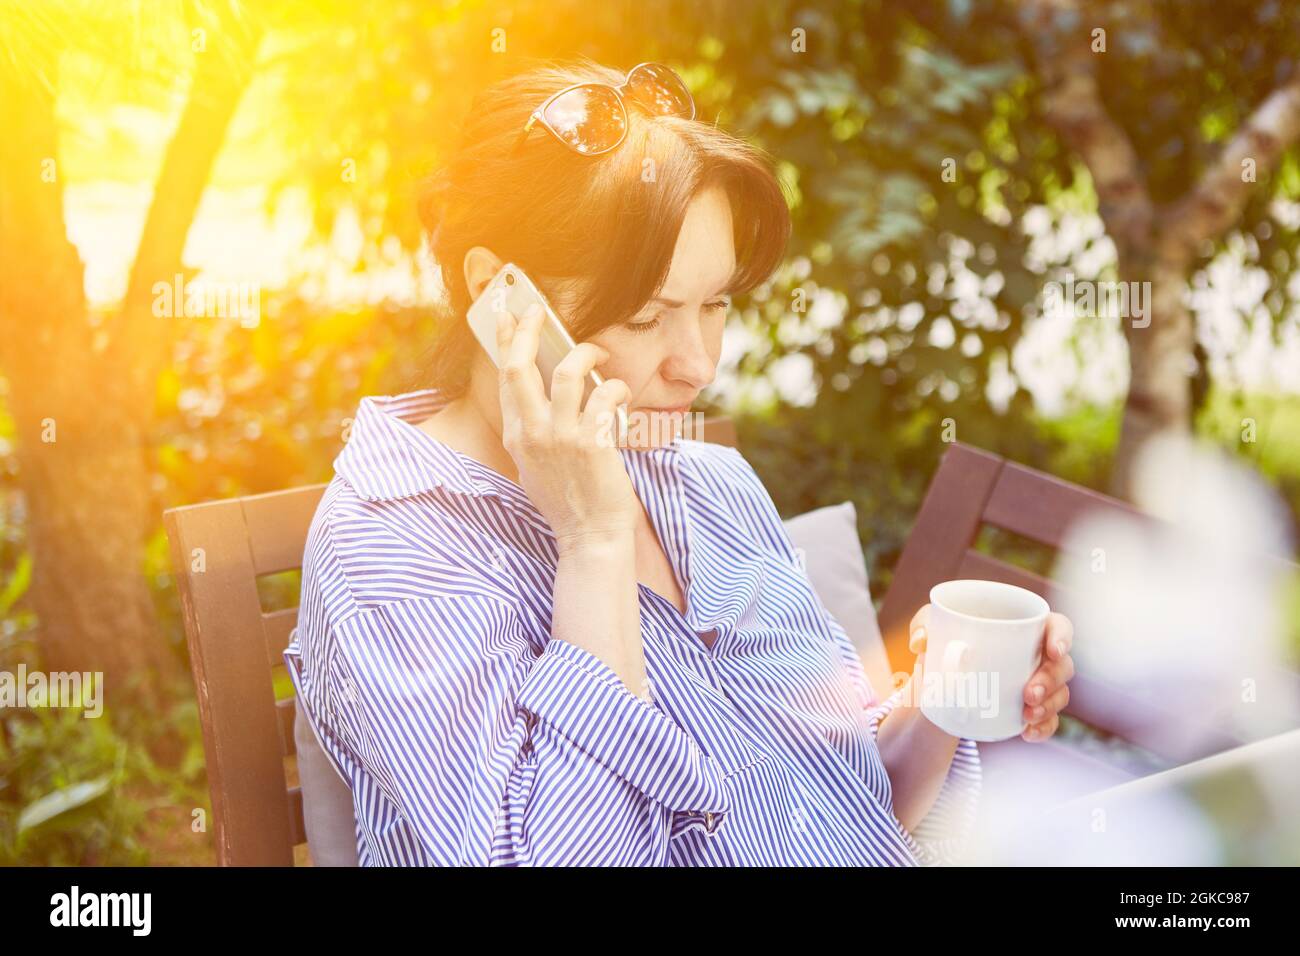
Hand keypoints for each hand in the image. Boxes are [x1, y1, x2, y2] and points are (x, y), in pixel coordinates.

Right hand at [495, 303, 638, 549]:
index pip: (505, 378)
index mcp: (515, 436)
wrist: (590, 537)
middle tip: (539, 310)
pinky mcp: (592, 444)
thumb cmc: (569, 500)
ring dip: (587, 353)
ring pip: (569, 372)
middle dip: (528, 330)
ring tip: (600, 355)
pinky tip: (620, 394)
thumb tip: (548, 387)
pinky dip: (616, 388)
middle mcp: (531, 433)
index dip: (507, 342)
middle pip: (520, 366)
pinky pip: (604, 397)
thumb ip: (535, 428)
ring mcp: (560, 438)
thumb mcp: (536, 464)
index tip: (509, 317)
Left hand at [908, 605, 1074, 743]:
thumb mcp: (932, 628)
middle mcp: (1038, 655)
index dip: (1063, 636)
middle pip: (1062, 665)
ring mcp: (1039, 684)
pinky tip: (1027, 732)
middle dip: (1051, 680)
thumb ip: (923, 625)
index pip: (1058, 626)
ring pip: (1060, 694)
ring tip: (1026, 715)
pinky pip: (1048, 721)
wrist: (938, 681)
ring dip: (1049, 706)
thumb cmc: (945, 641)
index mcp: (1024, 627)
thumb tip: (920, 641)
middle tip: (1028, 693)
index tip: (1053, 651)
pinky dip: (1042, 728)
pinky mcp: (1032, 709)